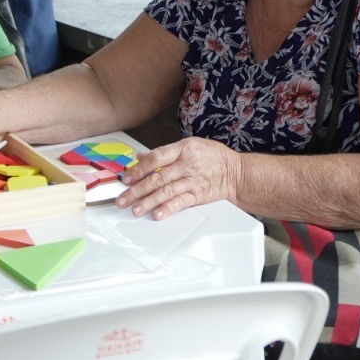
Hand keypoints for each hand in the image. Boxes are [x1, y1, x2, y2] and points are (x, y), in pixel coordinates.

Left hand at [115, 137, 242, 219]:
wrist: (237, 173)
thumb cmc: (213, 157)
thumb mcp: (189, 145)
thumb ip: (164, 152)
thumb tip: (141, 156)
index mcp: (183, 149)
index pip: (156, 158)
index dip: (139, 169)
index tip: (126, 179)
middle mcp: (187, 165)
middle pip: (157, 177)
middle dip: (137, 190)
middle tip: (123, 200)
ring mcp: (193, 181)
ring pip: (167, 191)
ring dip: (149, 202)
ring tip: (135, 210)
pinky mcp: (199, 195)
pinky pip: (181, 202)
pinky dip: (168, 209)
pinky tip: (157, 214)